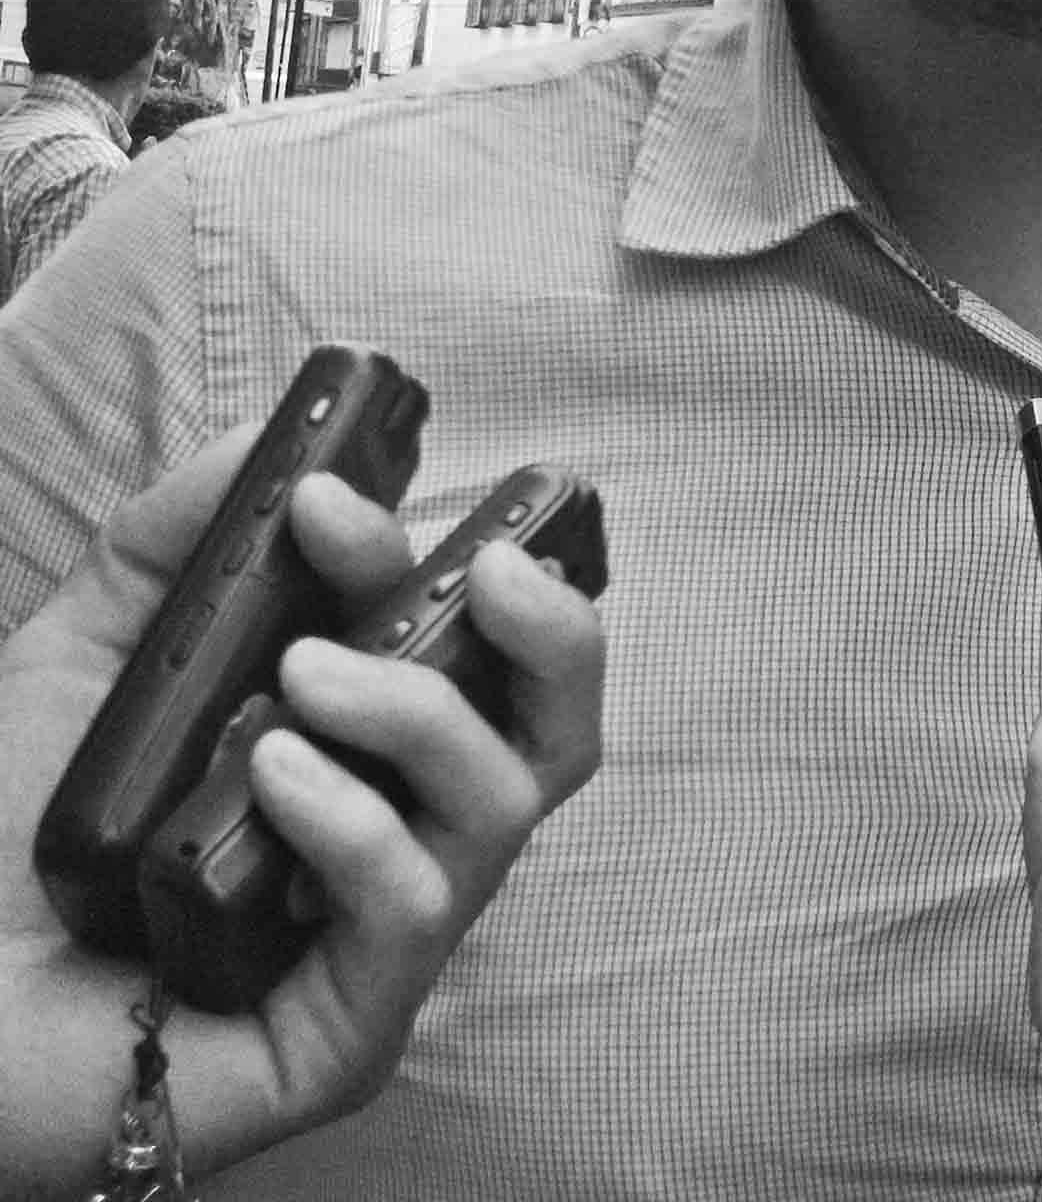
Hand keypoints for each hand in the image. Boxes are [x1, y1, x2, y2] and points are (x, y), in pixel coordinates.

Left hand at [0, 425, 604, 1195]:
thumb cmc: (2, 838)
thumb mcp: (89, 653)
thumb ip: (176, 540)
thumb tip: (267, 438)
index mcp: (361, 745)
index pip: (471, 643)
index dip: (440, 552)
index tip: (331, 497)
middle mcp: (396, 834)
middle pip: (558, 731)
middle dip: (553, 630)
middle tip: (485, 568)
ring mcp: (380, 939)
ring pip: (502, 804)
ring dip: (417, 710)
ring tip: (298, 679)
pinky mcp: (350, 1031)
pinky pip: (413, 905)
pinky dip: (356, 819)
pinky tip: (271, 777)